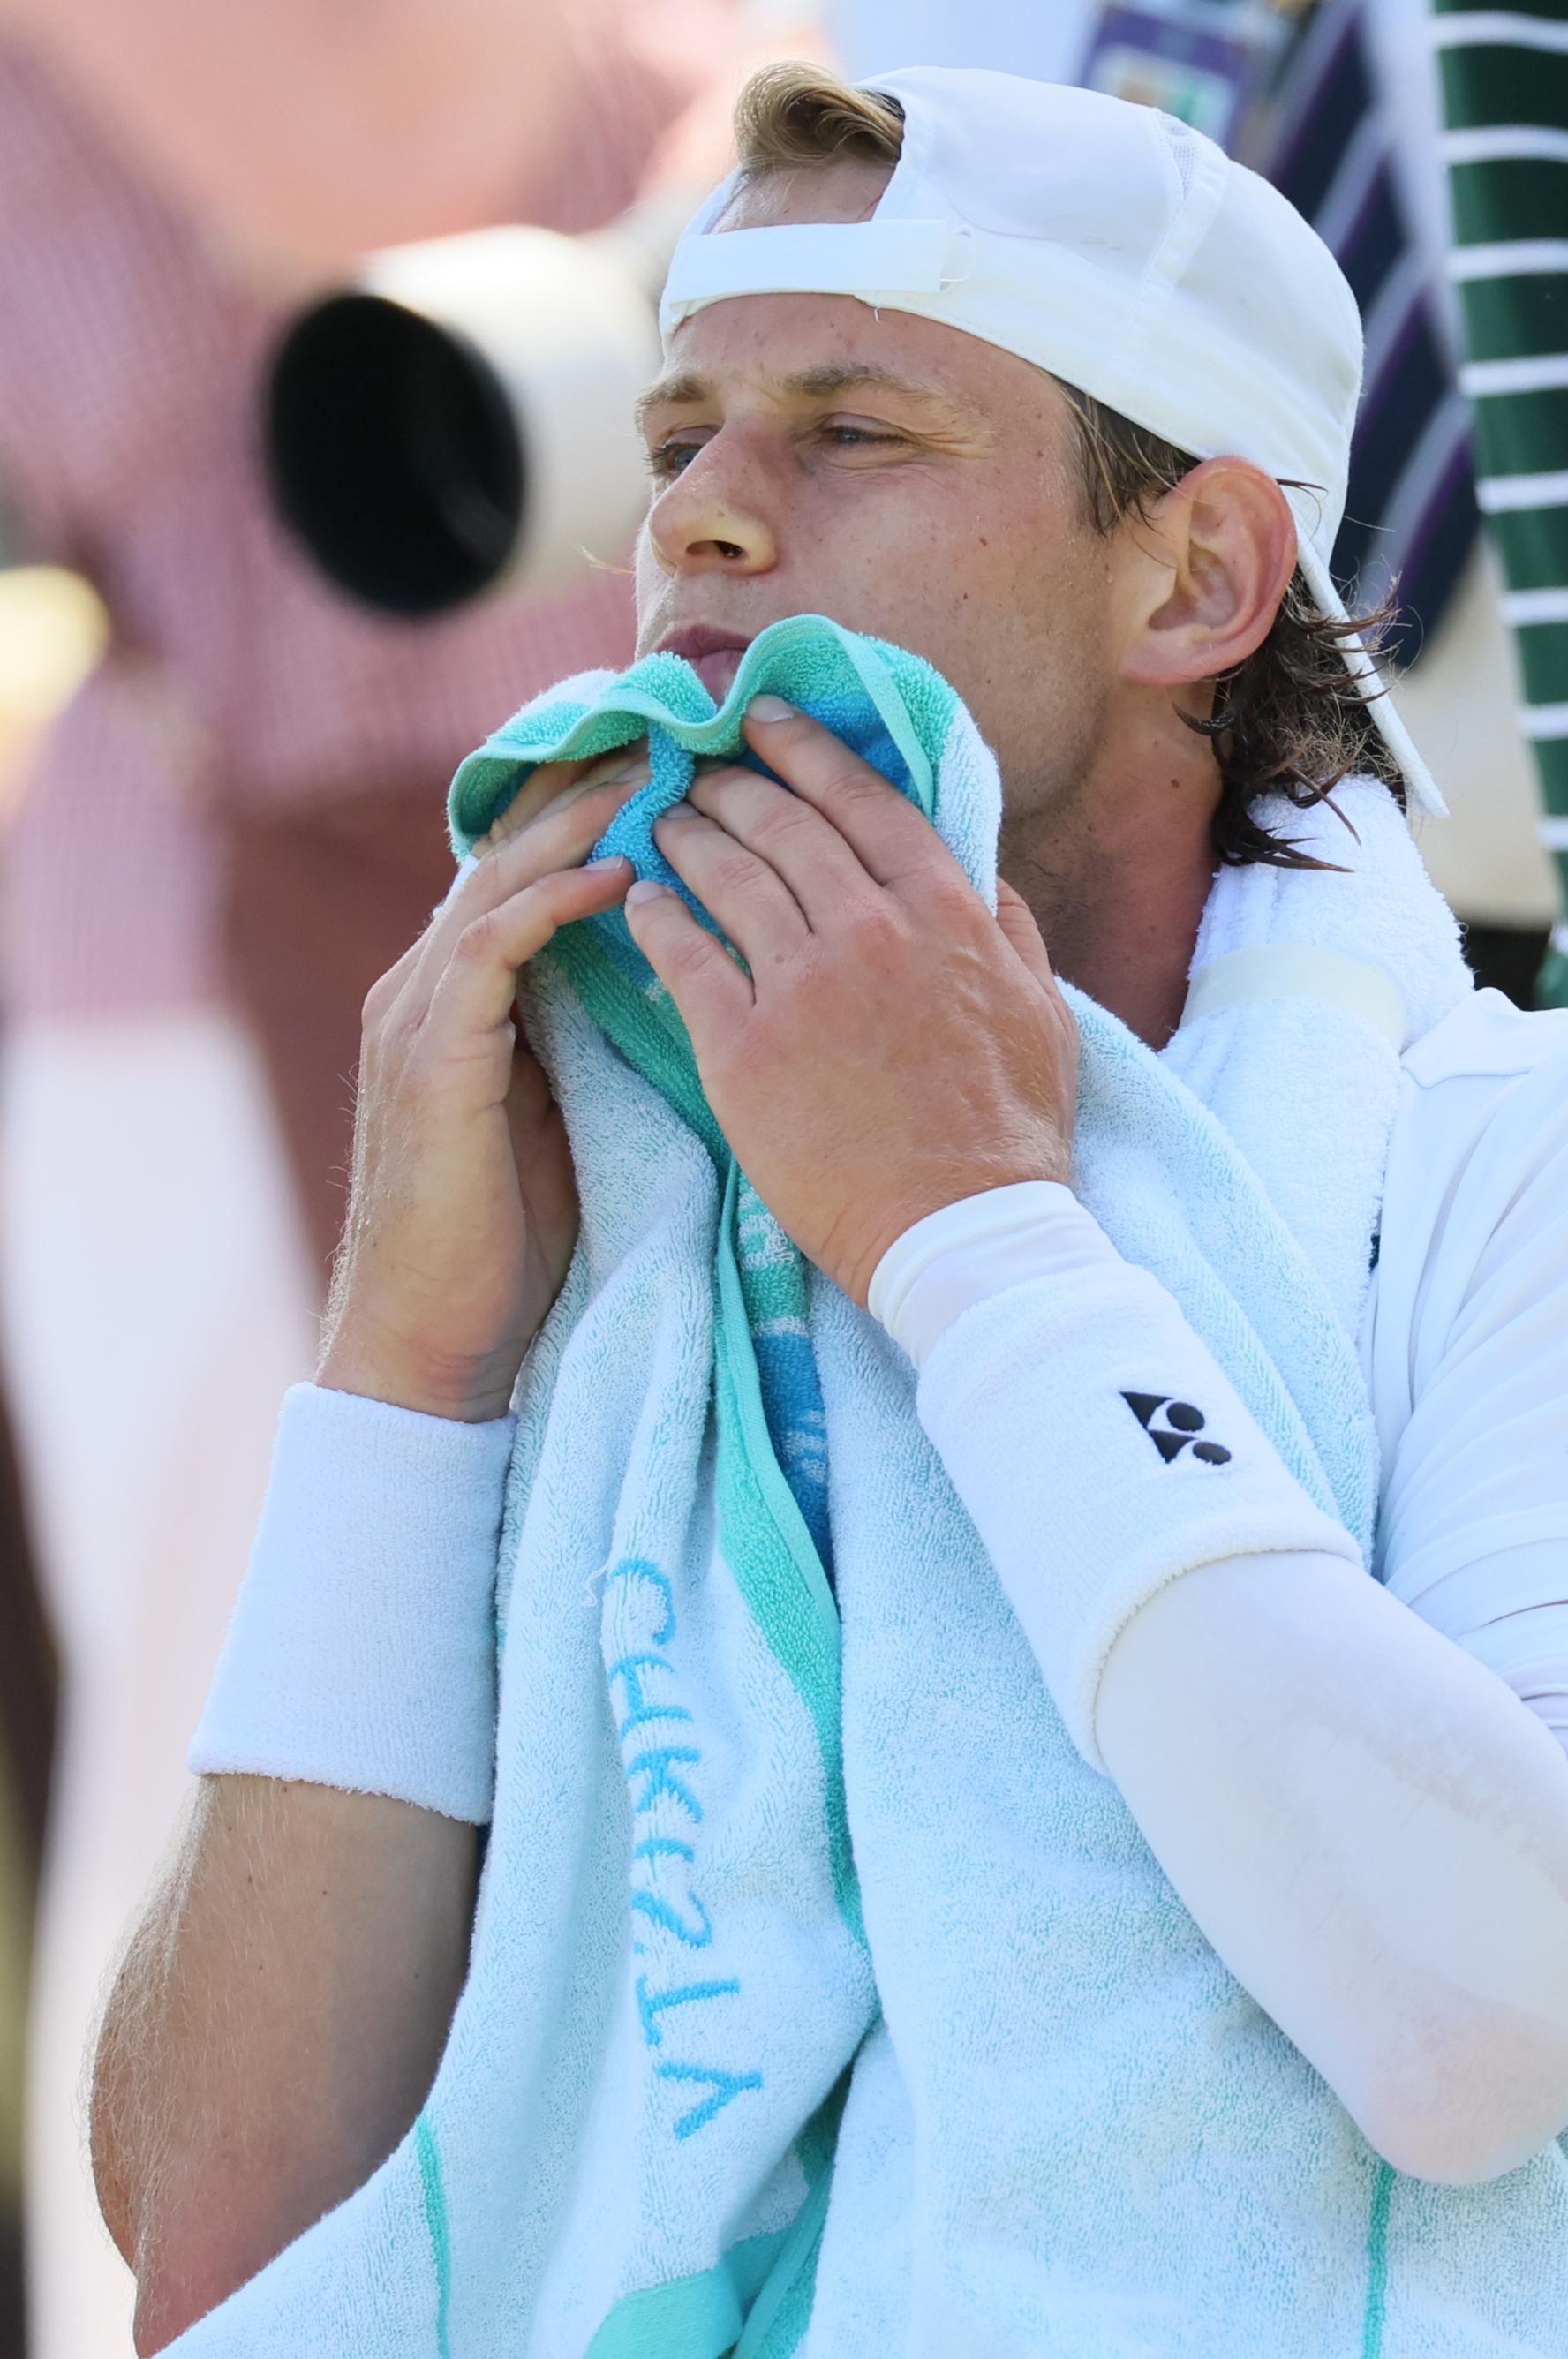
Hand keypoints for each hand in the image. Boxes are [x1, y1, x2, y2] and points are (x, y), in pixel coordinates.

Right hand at [316, 758, 638, 1421]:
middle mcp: (425, 984)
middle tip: (674, 729)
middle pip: (508, 847)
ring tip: (659, 772)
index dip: (589, 805)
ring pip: (497, 879)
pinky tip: (618, 872)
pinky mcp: (431, 1056)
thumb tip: (669, 976)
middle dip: (590, 783)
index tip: (674, 760)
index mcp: (457, 995)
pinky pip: (490, 949)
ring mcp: (417, 1015)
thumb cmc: (508, 1239)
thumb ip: (587, 1033)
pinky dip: (552, 901)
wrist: (435, 1338)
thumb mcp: (562, 1110)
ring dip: (580, 819)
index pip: (523, 867)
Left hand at [625, 698, 1077, 1306]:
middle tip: (700, 772)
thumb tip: (982, 876)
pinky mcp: (743, 1048)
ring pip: (728, 874)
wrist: (957, 1231)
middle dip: (733, 783)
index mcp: (946, 912)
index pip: (863, 799)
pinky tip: (640, 899)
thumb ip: (1010, 932)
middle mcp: (870, 929)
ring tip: (663, 820)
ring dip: (688, 834)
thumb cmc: (1008, 1135)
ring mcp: (802, 985)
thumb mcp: (1043, 1013)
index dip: (808, 748)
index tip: (767, 721)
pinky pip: (686, 956)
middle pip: (784, 823)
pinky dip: (656, 914)